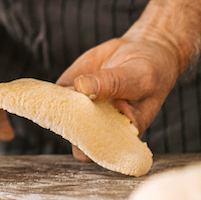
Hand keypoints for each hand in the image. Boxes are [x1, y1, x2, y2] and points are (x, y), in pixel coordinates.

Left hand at [57, 34, 181, 159]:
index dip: (88, 144)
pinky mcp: (70, 89)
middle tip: (77, 103)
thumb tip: (82, 86)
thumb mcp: (139, 76)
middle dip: (68, 124)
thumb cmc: (150, 71)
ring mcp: (82, 108)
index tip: (85, 123)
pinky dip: (49, 91)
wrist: (143, 49)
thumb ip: (113, 83)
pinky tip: (59, 83)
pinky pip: (53, 95)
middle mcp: (98, 125)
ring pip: (58, 115)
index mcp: (122, 133)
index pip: (99, 150)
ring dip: (56, 106)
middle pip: (74, 137)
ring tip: (73, 90)